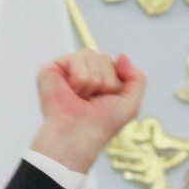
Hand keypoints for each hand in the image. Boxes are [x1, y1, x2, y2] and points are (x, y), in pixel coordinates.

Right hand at [31, 50, 145, 173]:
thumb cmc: (103, 122)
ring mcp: (66, 68)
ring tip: (81, 97)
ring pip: (92, 55)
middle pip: (104, 58)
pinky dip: (80, 78)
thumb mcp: (131, 102)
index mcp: (99, 78)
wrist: (80, 133)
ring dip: (93, 82)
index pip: (115, 62)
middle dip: (106, 82)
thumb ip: (136, 77)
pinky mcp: (52, 68)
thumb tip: (122, 55)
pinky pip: (77, 58)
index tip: (108, 98)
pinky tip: (72, 91)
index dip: (116, 81)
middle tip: (92, 99)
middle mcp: (82, 71)